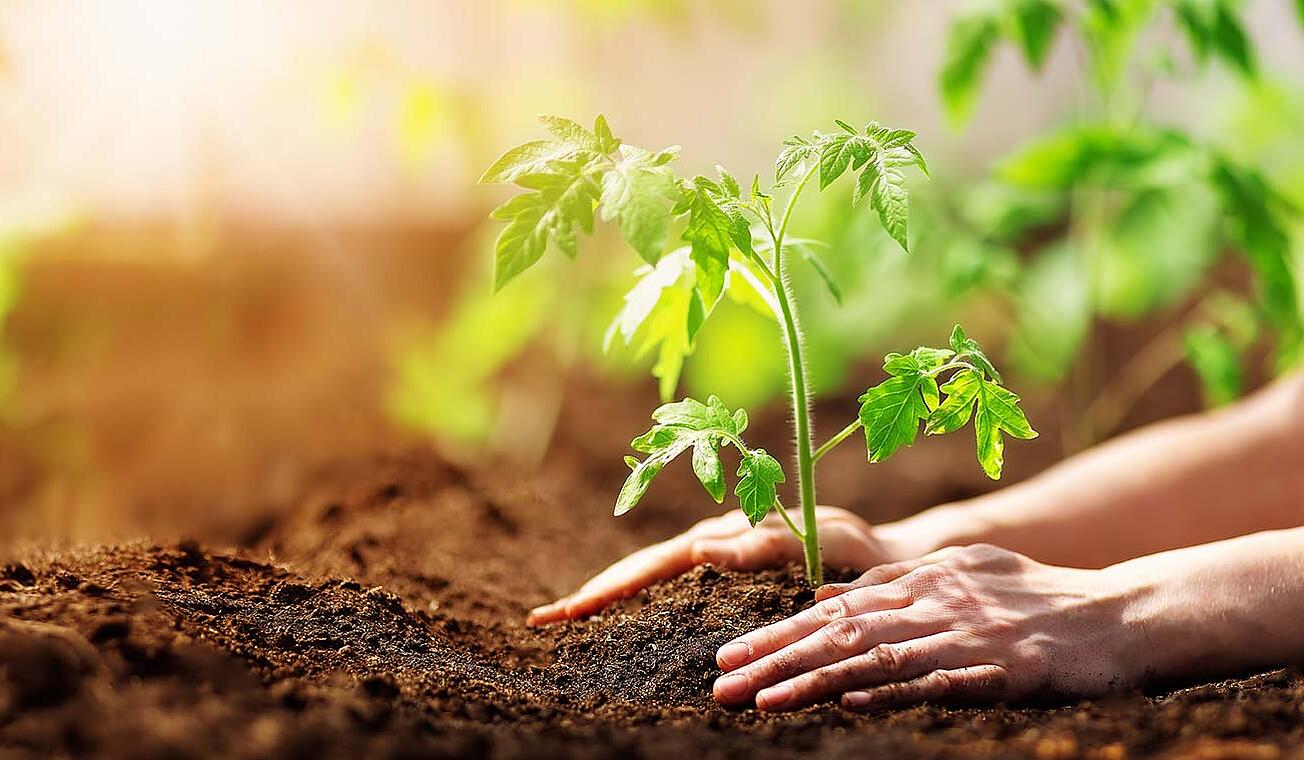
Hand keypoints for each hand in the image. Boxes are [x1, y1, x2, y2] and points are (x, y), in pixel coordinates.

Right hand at [528, 506, 898, 624]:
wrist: (885, 555)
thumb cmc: (859, 550)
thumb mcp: (817, 539)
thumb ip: (763, 543)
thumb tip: (701, 549)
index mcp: (726, 537)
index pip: (653, 565)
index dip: (607, 588)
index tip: (563, 610)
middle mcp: (717, 545)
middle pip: (642, 570)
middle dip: (594, 593)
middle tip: (545, 619)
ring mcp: (721, 558)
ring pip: (654, 579)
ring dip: (612, 595)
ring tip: (570, 617)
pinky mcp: (731, 575)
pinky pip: (676, 590)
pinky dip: (644, 601)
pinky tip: (626, 619)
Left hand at [711, 544, 1145, 710]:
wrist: (1123, 613)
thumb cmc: (1041, 599)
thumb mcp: (963, 575)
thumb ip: (898, 587)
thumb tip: (828, 600)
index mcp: (922, 579)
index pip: (833, 610)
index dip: (777, 633)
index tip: (729, 655)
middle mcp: (933, 601)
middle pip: (838, 631)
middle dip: (774, 657)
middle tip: (721, 680)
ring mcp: (965, 634)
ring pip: (873, 655)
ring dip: (811, 679)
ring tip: (760, 699)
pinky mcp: (1001, 668)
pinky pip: (937, 680)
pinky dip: (889, 690)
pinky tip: (849, 701)